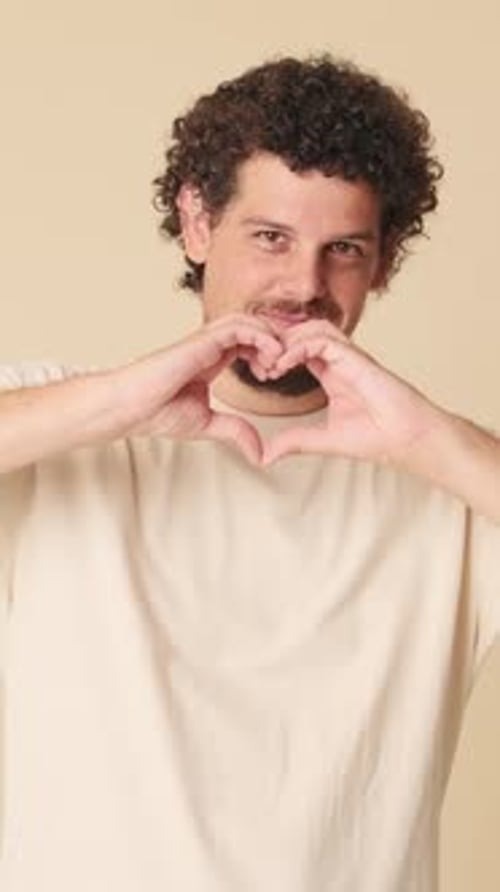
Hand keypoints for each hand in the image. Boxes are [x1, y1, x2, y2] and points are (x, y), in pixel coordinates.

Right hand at [109, 314, 282, 464]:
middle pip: (253, 326)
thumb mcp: (208, 425)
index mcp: (211, 359)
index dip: (268, 353)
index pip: (249, 341)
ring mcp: (205, 341)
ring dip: (270, 337)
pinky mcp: (200, 341)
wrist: (129, 408)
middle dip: (274, 342)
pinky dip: (261, 337)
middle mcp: (210, 345)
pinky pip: (238, 327)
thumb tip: (260, 454)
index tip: (273, 375)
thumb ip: (235, 432)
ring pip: (248, 321)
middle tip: (282, 366)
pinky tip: (270, 357)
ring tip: (278, 362)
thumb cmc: (156, 413)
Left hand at [262, 320, 445, 466]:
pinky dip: (298, 347)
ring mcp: (349, 357)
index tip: (260, 373)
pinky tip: (284, 365)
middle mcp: (339, 361)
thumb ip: (295, 442)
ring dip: (285, 342)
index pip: (297, 348)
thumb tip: (264, 456)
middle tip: (257, 364)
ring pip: (311, 328)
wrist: (409, 439)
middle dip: (276, 342)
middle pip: (301, 331)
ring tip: (270, 366)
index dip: (276, 354)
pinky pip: (321, 340)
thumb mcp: (324, 440)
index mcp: (332, 373)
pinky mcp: (356, 359)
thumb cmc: (379, 437)